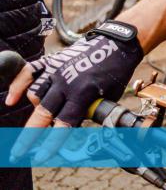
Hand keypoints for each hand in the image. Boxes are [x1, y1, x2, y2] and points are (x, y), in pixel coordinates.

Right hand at [4, 21, 142, 160]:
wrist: (118, 42)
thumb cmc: (116, 71)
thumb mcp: (109, 96)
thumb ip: (89, 111)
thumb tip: (73, 128)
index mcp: (84, 92)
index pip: (63, 123)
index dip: (51, 142)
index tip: (41, 157)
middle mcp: (66, 81)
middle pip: (43, 113)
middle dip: (30, 136)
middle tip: (19, 153)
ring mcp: (57, 69)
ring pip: (36, 94)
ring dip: (37, 108)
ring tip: (44, 117)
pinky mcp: (53, 60)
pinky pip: (29, 72)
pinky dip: (18, 85)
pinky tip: (11, 100)